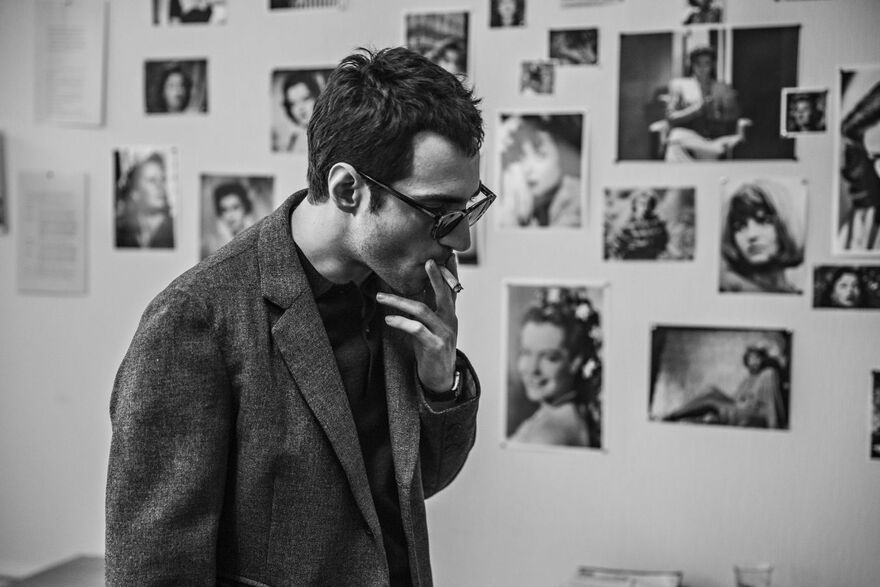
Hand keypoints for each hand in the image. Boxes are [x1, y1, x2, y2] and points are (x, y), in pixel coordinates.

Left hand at [375, 258, 458, 392]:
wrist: (440, 379)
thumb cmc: (431, 350)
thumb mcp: (430, 327)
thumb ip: (425, 310)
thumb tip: (409, 292)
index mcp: (449, 315)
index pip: (451, 289)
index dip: (449, 272)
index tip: (446, 255)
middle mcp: (450, 321)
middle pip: (445, 294)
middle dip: (436, 277)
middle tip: (428, 261)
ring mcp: (444, 333)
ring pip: (422, 310)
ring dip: (399, 301)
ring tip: (381, 297)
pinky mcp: (435, 346)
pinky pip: (417, 329)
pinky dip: (402, 322)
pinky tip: (389, 320)